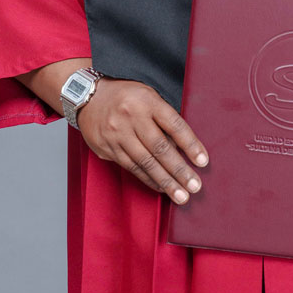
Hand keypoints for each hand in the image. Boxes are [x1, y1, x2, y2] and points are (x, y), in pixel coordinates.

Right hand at [78, 79, 208, 203]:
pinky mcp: (106, 148)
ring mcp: (117, 134)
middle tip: (195, 187)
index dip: (190, 145)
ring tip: (181, 195)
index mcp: (147, 101)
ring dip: (165, 181)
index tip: (203, 162)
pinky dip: (148, 179)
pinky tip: (161, 187)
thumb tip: (185, 148)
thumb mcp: (149, 97)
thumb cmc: (127, 97)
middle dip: (179, 171)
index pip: (174, 125)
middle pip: (160, 148)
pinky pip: (131, 167)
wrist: (89, 97)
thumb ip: (165, 119)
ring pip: (145, 162)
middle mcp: (131, 117)